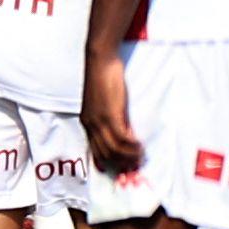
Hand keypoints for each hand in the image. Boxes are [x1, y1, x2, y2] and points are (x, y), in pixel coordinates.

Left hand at [81, 49, 143, 172]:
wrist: (100, 61)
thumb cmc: (103, 77)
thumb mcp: (106, 102)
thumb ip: (114, 118)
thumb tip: (126, 133)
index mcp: (87, 122)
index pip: (96, 150)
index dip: (109, 162)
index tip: (122, 167)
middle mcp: (90, 125)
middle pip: (106, 153)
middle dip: (122, 163)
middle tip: (136, 164)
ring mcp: (99, 121)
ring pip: (114, 149)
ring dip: (129, 156)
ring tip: (141, 156)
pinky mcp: (110, 115)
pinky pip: (122, 138)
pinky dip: (132, 145)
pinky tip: (140, 145)